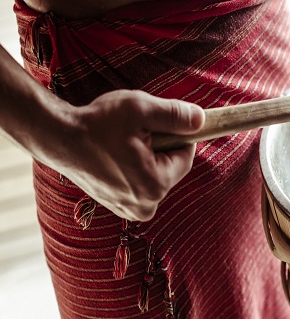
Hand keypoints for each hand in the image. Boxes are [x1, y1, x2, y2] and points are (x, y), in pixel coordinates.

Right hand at [41, 90, 203, 221]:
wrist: (57, 138)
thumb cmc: (97, 123)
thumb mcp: (140, 109)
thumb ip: (176, 115)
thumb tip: (203, 120)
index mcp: (155, 185)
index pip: (186, 156)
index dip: (179, 135)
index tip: (163, 121)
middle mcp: (145, 205)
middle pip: (171, 168)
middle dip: (161, 147)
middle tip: (136, 132)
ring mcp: (130, 209)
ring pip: (156, 175)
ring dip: (148, 158)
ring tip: (122, 144)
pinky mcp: (119, 207)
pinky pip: (141, 184)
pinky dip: (135, 168)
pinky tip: (115, 155)